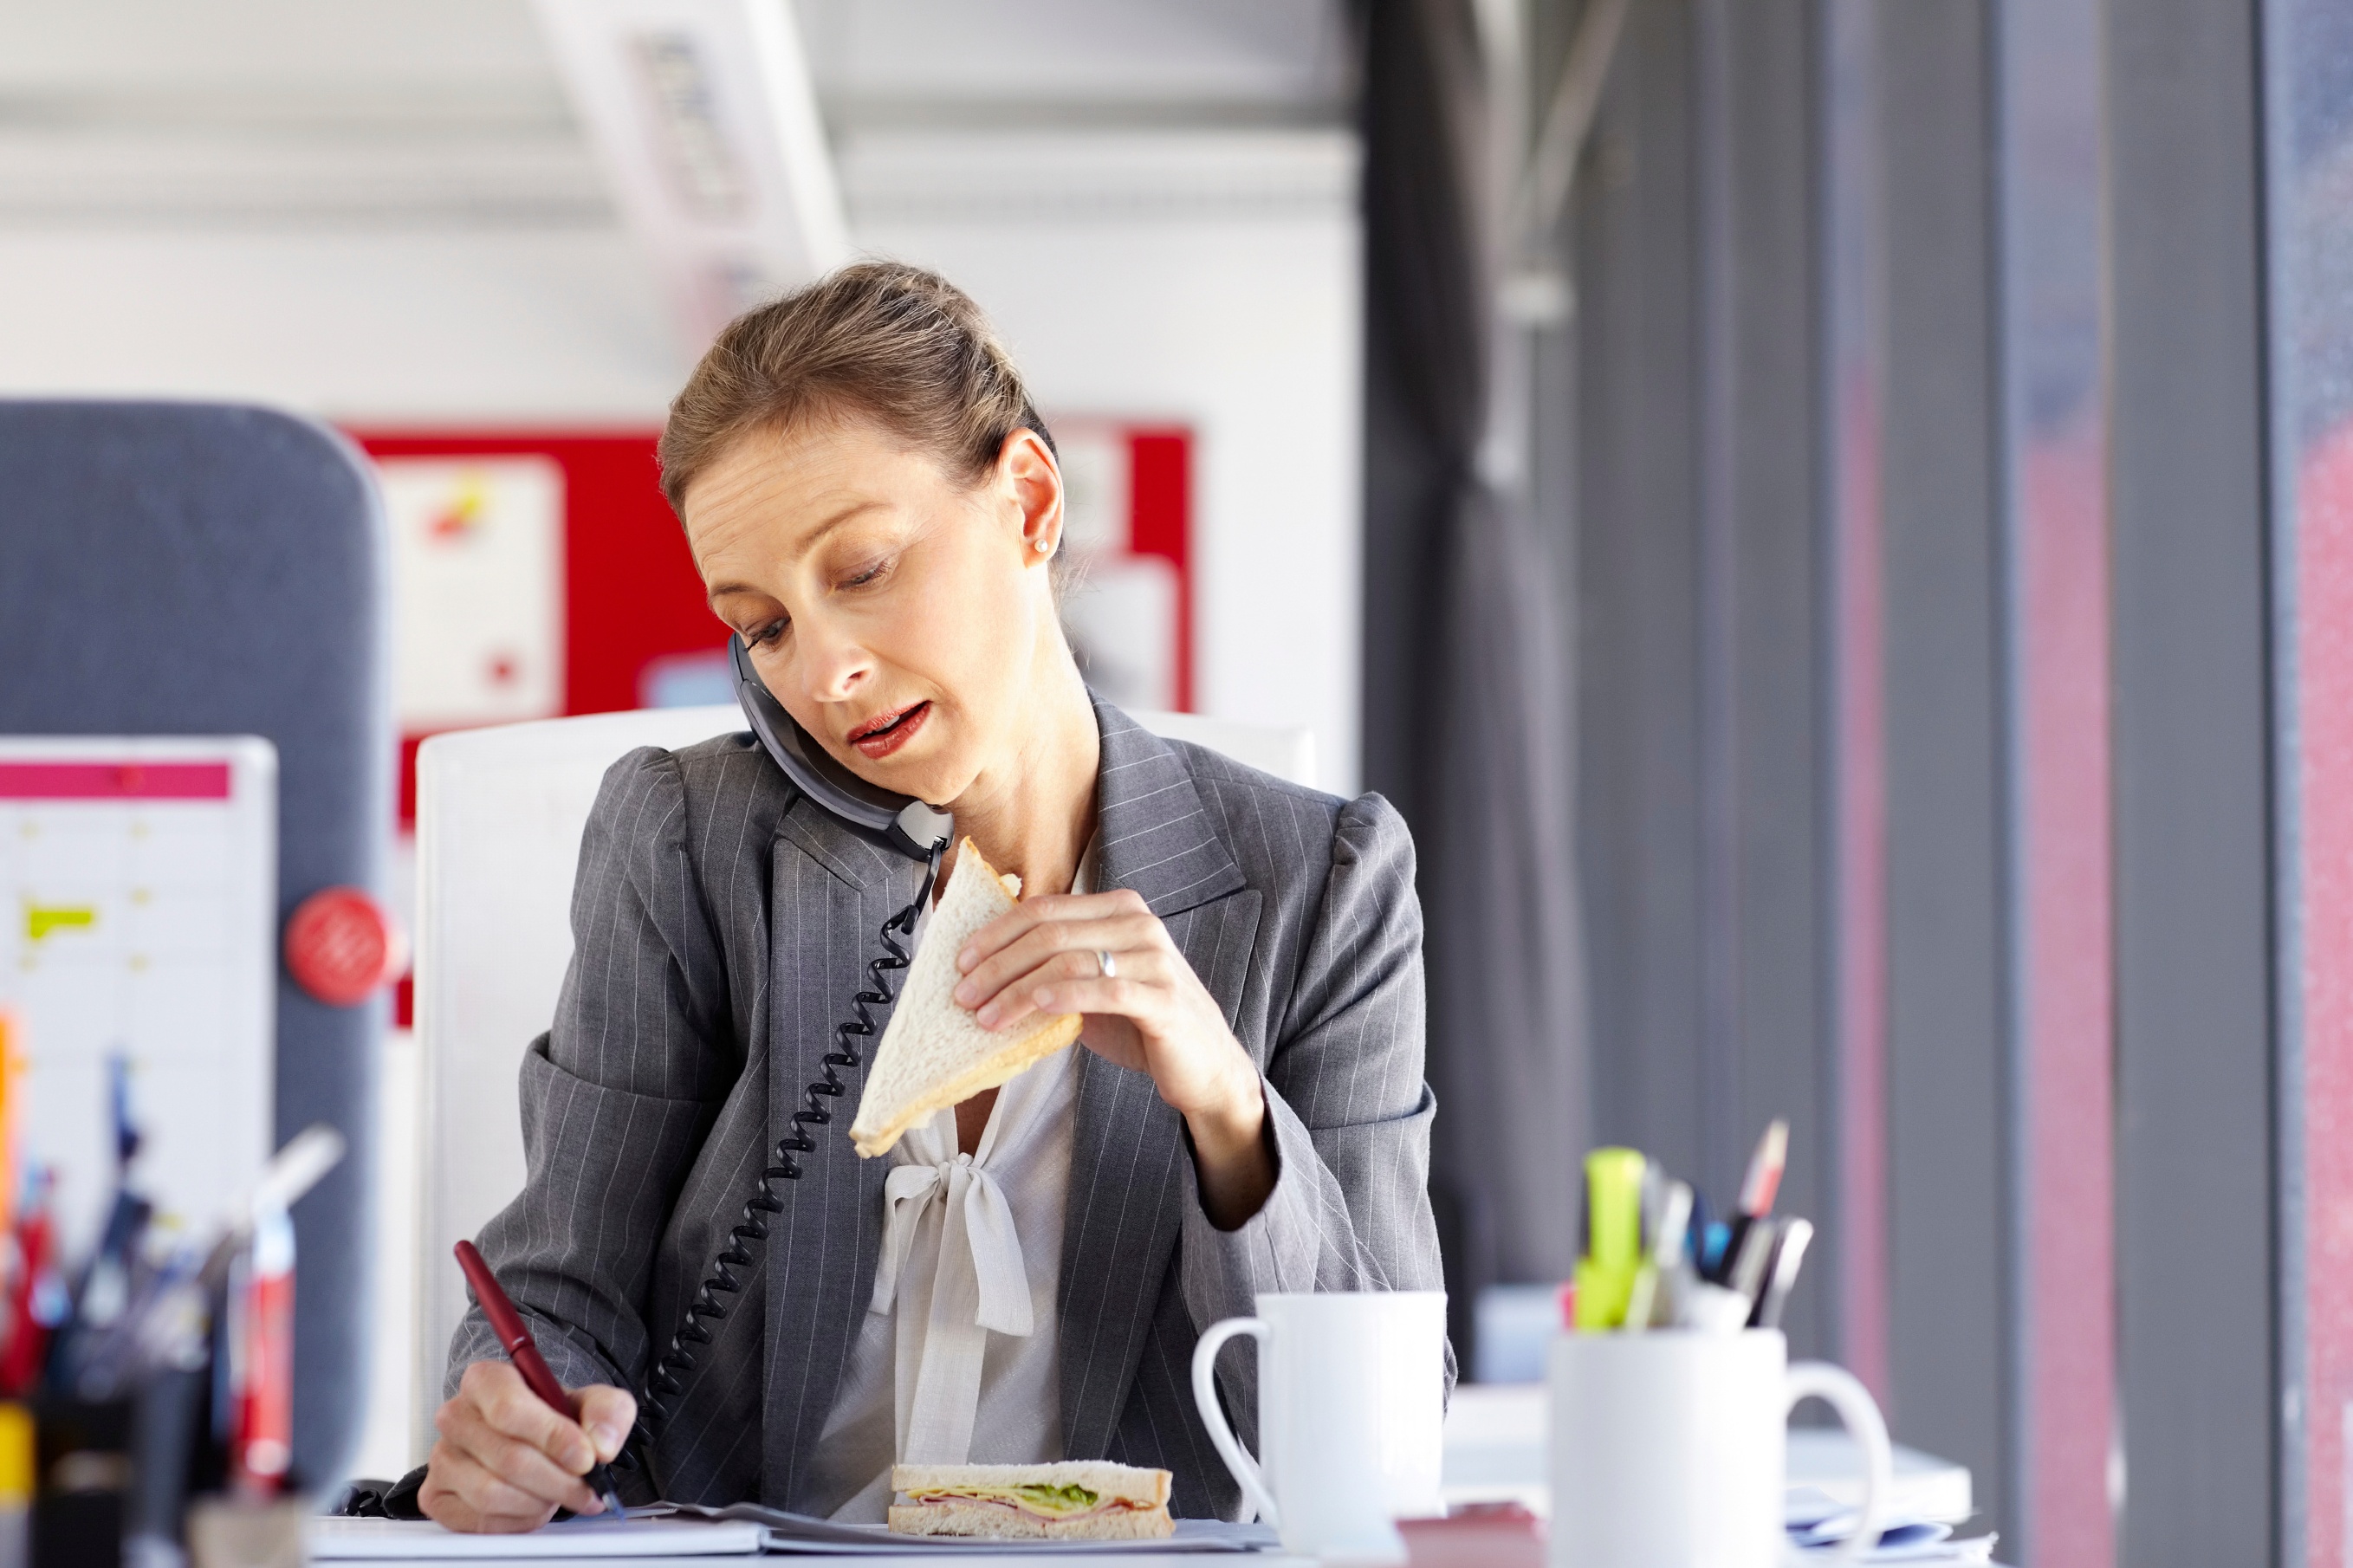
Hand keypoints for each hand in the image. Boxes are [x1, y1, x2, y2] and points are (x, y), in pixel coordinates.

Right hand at [419, 1360, 633, 1532]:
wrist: (533, 1442)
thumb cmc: (557, 1418)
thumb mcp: (595, 1402)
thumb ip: (608, 1412)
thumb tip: (601, 1445)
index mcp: (487, 1380)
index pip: (509, 1409)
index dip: (552, 1437)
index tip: (585, 1458)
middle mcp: (456, 1415)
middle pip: (507, 1457)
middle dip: (557, 1480)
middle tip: (585, 1488)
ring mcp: (442, 1457)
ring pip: (491, 1493)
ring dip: (538, 1501)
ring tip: (558, 1494)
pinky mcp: (437, 1495)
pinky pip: (478, 1520)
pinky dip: (517, 1521)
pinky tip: (534, 1507)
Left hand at [953, 888, 1274, 1225]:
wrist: (1203, 1066)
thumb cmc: (1141, 1024)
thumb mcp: (1095, 985)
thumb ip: (1056, 967)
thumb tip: (986, 970)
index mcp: (1120, 910)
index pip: (1046, 908)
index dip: (997, 932)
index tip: (961, 961)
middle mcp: (1139, 925)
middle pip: (1050, 932)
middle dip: (998, 964)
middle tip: (963, 994)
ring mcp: (1155, 960)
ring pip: (1069, 960)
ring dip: (1017, 990)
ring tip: (985, 1016)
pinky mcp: (1163, 999)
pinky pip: (1104, 990)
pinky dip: (1063, 997)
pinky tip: (1035, 1008)